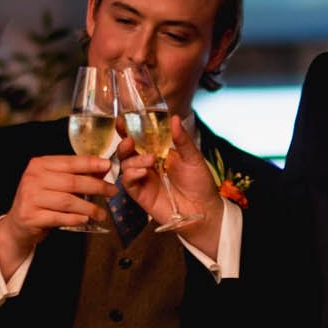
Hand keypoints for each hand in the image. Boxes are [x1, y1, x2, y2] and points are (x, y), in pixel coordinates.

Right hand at [0, 154, 112, 262]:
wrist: (18, 224)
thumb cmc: (41, 201)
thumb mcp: (55, 183)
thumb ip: (76, 175)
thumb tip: (103, 168)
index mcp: (39, 165)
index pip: (69, 162)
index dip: (90, 163)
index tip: (108, 165)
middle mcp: (33, 178)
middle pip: (72, 182)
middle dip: (96, 186)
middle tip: (112, 191)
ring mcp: (30, 197)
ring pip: (67, 201)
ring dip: (89, 208)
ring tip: (102, 213)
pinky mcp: (31, 216)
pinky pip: (60, 217)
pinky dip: (75, 219)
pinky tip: (85, 219)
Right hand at [119, 119, 221, 253]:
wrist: (205, 210)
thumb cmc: (200, 183)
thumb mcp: (193, 158)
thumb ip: (182, 140)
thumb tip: (174, 118)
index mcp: (157, 152)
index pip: (139, 138)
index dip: (128, 129)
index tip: (123, 120)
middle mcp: (147, 165)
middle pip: (126, 151)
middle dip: (124, 144)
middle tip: (130, 141)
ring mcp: (143, 180)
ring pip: (125, 165)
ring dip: (133, 160)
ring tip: (150, 160)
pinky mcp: (141, 195)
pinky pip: (128, 183)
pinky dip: (132, 175)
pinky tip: (143, 172)